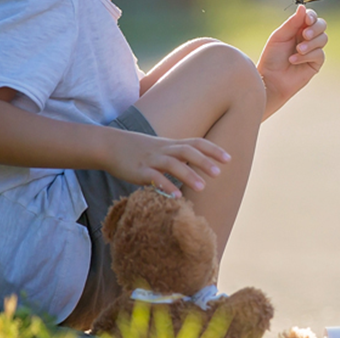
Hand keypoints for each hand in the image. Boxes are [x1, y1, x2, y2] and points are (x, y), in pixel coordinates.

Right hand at [102, 129, 231, 197]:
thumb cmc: (140, 150)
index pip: (196, 143)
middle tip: (219, 173)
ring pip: (172, 164)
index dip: (213, 150)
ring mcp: (152, 160)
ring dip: (188, 175)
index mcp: (172, 144)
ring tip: (202, 187)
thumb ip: (180, 155)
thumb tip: (200, 164)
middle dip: (204, 161)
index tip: (228, 159)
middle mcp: (164, 150)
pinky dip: (166, 186)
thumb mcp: (163, 148)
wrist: (111, 146)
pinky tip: (176, 196)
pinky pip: (154, 178)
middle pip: (187, 151)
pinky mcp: (139, 171)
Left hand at [257, 5, 327, 118]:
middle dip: (315, 28)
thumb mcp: (280, 36)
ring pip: (323, 39)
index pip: (311, 17)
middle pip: (322, 25)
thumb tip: (303, 7)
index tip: (307, 19)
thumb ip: (292, 23)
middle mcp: (307, 37)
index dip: (312, 16)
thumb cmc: (272, 57)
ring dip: (310, 43)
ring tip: (298, 50)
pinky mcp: (316, 63)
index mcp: (298, 28)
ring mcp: (313, 50)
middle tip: (304, 35)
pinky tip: (294, 60)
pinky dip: (307, 55)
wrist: (270, 79)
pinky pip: (319, 54)